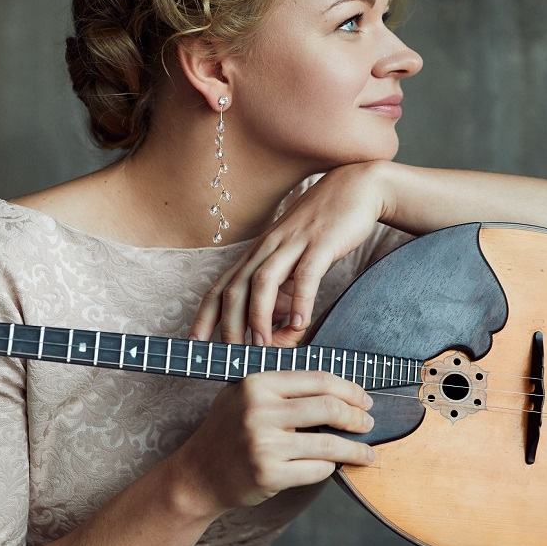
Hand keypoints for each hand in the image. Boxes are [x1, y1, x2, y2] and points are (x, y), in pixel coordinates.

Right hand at [169, 371, 374, 515]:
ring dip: (354, 449)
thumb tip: (337, 388)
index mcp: (257, 383)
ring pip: (328, 444)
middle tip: (368, 423)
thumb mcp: (244, 395)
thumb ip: (282, 387)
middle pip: (328, 407)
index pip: (317, 379)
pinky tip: (333, 466)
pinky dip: (330, 468)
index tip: (363, 399)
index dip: (348, 389)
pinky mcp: (269, 474)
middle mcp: (259, 411)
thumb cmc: (228, 430)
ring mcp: (264, 444)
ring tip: (366, 452)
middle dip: (356, 416)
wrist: (198, 473)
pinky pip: (316, 470)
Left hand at [191, 162, 389, 346]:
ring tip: (262, 347)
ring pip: (263, 282)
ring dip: (259, 317)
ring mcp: (292, 244)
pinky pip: (306, 274)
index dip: (204, 316)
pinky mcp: (320, 243)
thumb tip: (278, 332)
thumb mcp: (295, 264)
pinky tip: (301, 323)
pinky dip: (301, 300)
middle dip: (228, 326)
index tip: (193, 344)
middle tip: (231, 357)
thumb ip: (285, 295)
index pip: (220, 287)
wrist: (354, 188)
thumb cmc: (321, 231)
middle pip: (235, 288)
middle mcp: (266, 248)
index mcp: (256, 254)